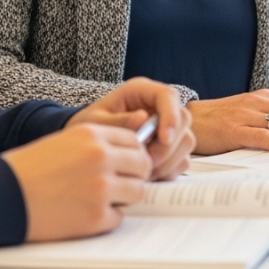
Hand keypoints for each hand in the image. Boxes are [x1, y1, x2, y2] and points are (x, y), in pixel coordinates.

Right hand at [2, 124, 151, 240]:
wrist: (2, 194)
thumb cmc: (29, 169)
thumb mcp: (67, 141)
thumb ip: (99, 144)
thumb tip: (129, 155)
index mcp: (93, 135)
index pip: (135, 140)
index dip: (133, 153)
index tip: (126, 163)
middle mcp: (101, 157)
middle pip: (142, 165)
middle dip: (134, 175)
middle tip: (119, 183)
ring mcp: (101, 187)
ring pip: (137, 192)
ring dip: (124, 197)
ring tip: (102, 199)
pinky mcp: (95, 216)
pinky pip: (118, 218)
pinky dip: (107, 218)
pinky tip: (86, 213)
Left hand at [66, 77, 194, 179]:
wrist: (82, 146)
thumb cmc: (87, 128)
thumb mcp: (94, 123)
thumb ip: (117, 121)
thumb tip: (142, 119)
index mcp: (141, 92)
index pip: (168, 96)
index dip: (171, 116)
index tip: (163, 138)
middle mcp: (157, 106)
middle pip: (183, 119)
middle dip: (169, 145)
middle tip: (147, 163)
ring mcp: (165, 127)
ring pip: (186, 141)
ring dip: (169, 160)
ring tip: (143, 173)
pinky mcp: (168, 147)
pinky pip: (181, 159)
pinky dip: (169, 170)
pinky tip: (148, 177)